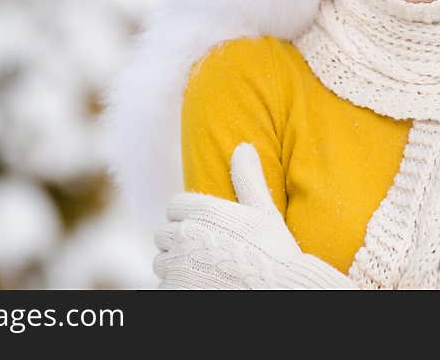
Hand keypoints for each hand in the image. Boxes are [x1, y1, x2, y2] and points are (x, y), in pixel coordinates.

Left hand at [153, 142, 356, 288]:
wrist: (277, 292)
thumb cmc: (274, 255)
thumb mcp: (264, 212)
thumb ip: (248, 178)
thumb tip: (243, 147)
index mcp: (204, 211)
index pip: (175, 206)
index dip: (188, 217)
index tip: (205, 229)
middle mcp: (184, 235)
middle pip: (165, 234)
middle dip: (180, 242)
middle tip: (205, 253)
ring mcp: (175, 266)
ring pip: (162, 262)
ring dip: (175, 267)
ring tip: (203, 273)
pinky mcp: (171, 290)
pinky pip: (164, 287)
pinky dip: (176, 288)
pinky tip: (200, 288)